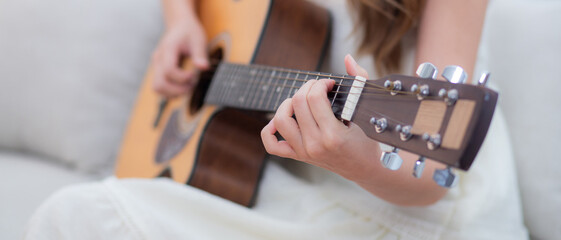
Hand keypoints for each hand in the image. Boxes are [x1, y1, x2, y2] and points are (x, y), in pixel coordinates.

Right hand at [151, 15, 208, 96]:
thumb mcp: (198, 39)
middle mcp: (158, 59)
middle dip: (177, 90)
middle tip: (192, 86)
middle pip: (159, 84)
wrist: (179, 25)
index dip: (182, 78)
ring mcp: (156, 66)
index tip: (194, 76)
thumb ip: (200, 54)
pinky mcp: (158, 71)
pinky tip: (183, 87)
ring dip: (173, 93)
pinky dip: (170, 92)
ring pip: (157, 88)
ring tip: (188, 87)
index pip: (169, 70)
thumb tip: (203, 68)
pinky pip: (160, 87)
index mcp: (167, 49)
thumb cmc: (189, 32)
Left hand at [261, 55, 380, 181]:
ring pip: (281, 119)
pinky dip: (270, 130)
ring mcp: (304, 151)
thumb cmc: (368, 140)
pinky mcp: (298, 155)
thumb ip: (359, 81)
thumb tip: (347, 58)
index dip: (321, 83)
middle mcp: (315, 144)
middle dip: (307, 87)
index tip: (330, 83)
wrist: (364, 169)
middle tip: (319, 88)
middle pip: (298, 103)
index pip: (314, 98)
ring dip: (288, 103)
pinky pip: (272, 145)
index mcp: (333, 135)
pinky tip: (279, 120)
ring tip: (302, 100)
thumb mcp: (365, 111)